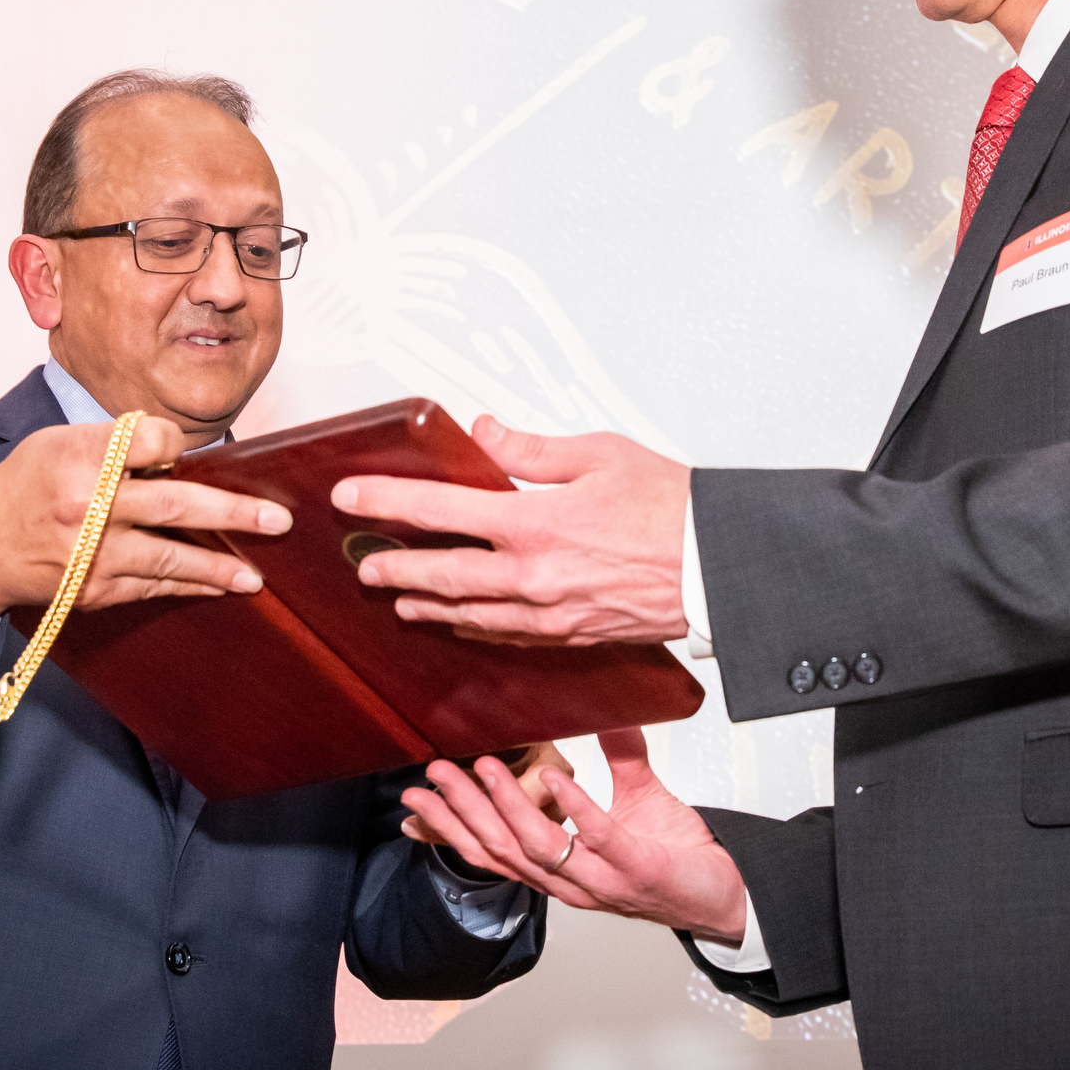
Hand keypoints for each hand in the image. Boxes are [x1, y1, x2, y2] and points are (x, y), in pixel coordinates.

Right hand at [0, 416, 288, 644]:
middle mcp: (87, 507)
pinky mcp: (91, 590)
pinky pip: (151, 586)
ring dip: (219, 566)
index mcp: (80, 459)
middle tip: (277, 520)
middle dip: (233, 513)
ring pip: (170, 558)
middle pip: (175, 505)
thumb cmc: (20, 488)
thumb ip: (115, 444)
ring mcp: (91, 555)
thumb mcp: (57, 444)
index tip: (189, 452)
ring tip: (257, 573)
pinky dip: (186, 585)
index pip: (152, 442)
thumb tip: (177, 452)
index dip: (177, 445)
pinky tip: (217, 585)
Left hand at [332, 417, 689, 643]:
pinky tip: (464, 623)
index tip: (350, 497)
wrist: (720, 567)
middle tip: (363, 566)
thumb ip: (529, 450)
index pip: (438, 510)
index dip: (386, 503)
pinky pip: (509, 635)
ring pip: (470, 614)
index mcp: (533, 523)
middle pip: (442, 574)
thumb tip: (484, 434)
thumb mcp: (598, 454)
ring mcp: (550, 613)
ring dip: (428, 606)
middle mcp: (533, 575)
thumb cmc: (674, 507)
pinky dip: (476, 628)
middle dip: (394, 569)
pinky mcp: (572, 634)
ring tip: (400, 601)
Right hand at [399, 728, 746, 943]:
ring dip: (505, 804)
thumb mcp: (638, 796)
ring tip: (481, 766)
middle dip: (461, 810)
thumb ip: (618, 755)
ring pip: (538, 846)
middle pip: (500, 849)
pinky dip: (573, 808)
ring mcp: (601, 880)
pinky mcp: (636, 871)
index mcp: (559, 867)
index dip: (450, 828)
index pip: (491, 850)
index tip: (416, 797)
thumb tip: (604, 709)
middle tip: (432, 772)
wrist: (726, 892)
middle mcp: (570, 881)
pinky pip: (597, 839)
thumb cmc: (676, 854)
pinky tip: (555, 779)